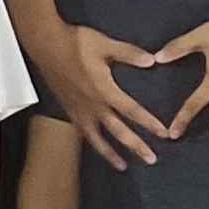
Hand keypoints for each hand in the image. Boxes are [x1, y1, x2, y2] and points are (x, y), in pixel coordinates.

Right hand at [46, 22, 174, 167]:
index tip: (163, 134)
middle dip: (136, 146)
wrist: (46, 44)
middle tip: (151, 159)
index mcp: (104, 90)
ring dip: (111, 154)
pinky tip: (98, 147)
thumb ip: (129, 54)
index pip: (132, 111)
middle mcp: (92, 105)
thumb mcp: (105, 44)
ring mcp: (80, 109)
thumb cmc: (74, 43)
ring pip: (98, 138)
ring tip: (123, 166)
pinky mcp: (70, 109)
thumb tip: (152, 60)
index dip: (149, 123)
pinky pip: (84, 132)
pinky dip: (93, 143)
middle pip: (118, 131)